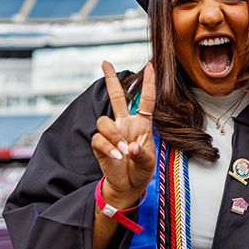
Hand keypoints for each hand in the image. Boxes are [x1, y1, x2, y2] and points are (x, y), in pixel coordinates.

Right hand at [91, 61, 156, 207]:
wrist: (128, 186)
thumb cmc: (141, 171)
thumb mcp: (149, 163)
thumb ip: (142, 154)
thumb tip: (130, 147)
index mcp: (141, 124)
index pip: (145, 100)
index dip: (148, 83)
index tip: (151, 65)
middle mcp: (125, 124)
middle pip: (117, 96)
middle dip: (110, 79)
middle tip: (105, 62)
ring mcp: (111, 133)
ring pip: (104, 121)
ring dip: (114, 136)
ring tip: (124, 152)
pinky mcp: (100, 145)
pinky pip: (98, 139)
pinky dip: (108, 148)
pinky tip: (116, 157)